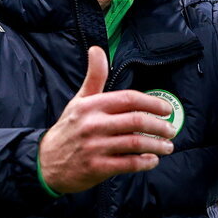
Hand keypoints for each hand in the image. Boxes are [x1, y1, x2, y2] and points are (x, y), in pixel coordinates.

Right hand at [38, 46, 176, 193]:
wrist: (45, 162)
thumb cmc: (69, 128)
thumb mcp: (79, 100)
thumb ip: (94, 77)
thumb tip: (97, 49)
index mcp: (92, 105)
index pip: (129, 99)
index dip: (152, 103)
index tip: (166, 110)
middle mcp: (93, 124)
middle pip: (137, 121)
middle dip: (160, 126)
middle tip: (171, 130)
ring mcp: (95, 147)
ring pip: (135, 143)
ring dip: (157, 145)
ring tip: (167, 146)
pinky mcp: (97, 167)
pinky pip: (128, 164)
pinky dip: (144, 162)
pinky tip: (152, 160)